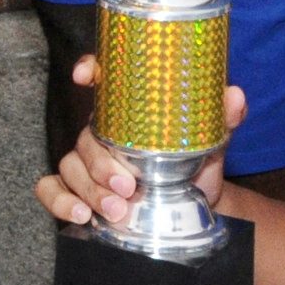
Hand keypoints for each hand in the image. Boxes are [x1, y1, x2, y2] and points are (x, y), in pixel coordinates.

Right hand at [36, 53, 245, 229]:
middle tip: (128, 185)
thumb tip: (233, 95)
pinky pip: (51, 189)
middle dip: (101, 164)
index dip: (88, 70)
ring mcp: (86, 164)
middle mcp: (102, 135)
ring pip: (69, 166)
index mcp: (126, 113)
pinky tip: (81, 214)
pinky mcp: (76, 191)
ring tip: (116, 209)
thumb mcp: (210, 140)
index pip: (102, 82)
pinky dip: (61, 200)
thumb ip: (223, 118)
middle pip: (85, 138)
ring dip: (89, 189)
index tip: (86, 75)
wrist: (194, 206)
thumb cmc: (195, 163)